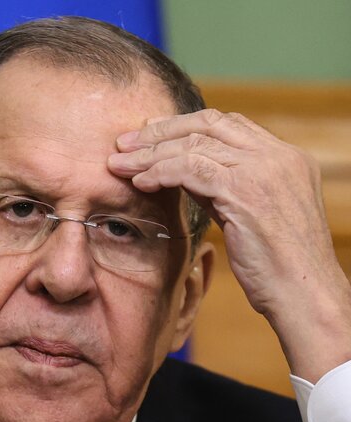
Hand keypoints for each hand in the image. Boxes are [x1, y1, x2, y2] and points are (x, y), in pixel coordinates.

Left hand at [108, 109, 350, 381]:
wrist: (303, 296)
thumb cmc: (276, 265)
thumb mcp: (250, 214)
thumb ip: (223, 186)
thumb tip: (183, 171)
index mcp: (284, 157)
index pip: (226, 123)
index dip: (183, 125)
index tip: (150, 133)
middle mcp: (277, 156)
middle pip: (207, 124)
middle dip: (160, 131)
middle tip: (124, 141)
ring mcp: (264, 170)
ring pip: (194, 145)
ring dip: (150, 153)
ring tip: (120, 164)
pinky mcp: (245, 191)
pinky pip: (191, 169)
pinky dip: (161, 172)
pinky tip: (141, 183)